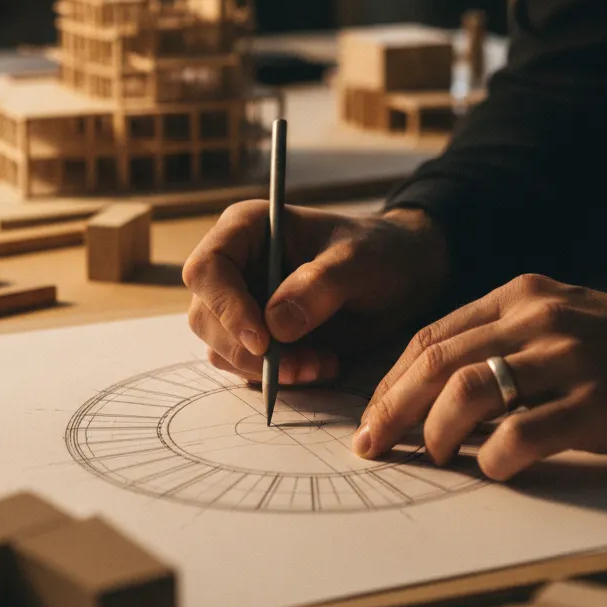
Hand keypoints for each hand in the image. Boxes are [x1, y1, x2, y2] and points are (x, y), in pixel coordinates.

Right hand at [183, 200, 449, 384]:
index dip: (225, 307)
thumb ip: (319, 286)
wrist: (401, 276)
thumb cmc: (377, 252)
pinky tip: (321, 364)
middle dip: (249, 351)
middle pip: (205, 317)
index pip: (207, 268)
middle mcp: (235, 266)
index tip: (263, 341)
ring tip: (320, 364)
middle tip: (300, 365)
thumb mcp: (357, 261)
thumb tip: (276, 326)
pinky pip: (248, 367)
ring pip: (222, 349)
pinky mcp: (258, 336)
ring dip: (266, 370)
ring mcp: (242, 303)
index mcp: (247, 229)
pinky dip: (280, 376)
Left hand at [353, 273, 606, 478]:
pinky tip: (491, 470)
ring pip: (469, 391)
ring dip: (435, 432)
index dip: (391, 379)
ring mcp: (569, 358)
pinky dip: (494, 458)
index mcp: (522, 296)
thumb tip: (436, 392)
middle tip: (371, 445)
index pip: (433, 335)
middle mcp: (539, 318)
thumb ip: (504, 342)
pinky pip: (523, 434)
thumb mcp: (562, 322)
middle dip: (392, 407)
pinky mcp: (599, 403)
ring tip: (432, 457)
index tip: (371, 415)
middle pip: (438, 362)